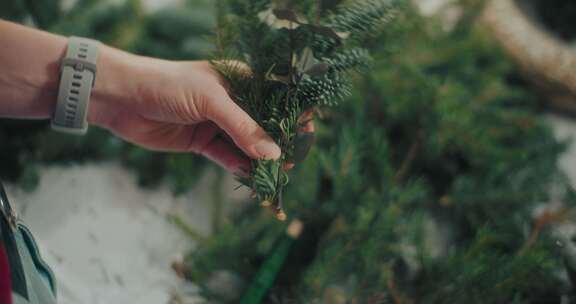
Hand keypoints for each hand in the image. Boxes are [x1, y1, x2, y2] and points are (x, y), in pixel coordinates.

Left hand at [88, 52, 311, 172]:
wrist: (122, 98)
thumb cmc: (168, 85)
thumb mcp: (211, 101)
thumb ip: (243, 128)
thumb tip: (274, 154)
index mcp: (238, 80)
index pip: (274, 97)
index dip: (292, 114)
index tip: (308, 132)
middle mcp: (231, 102)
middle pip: (262, 125)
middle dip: (277, 143)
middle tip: (291, 162)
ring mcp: (216, 123)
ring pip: (245, 144)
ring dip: (259, 160)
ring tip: (276, 176)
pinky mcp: (201, 141)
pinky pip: (226, 157)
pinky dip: (239, 168)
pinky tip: (252, 178)